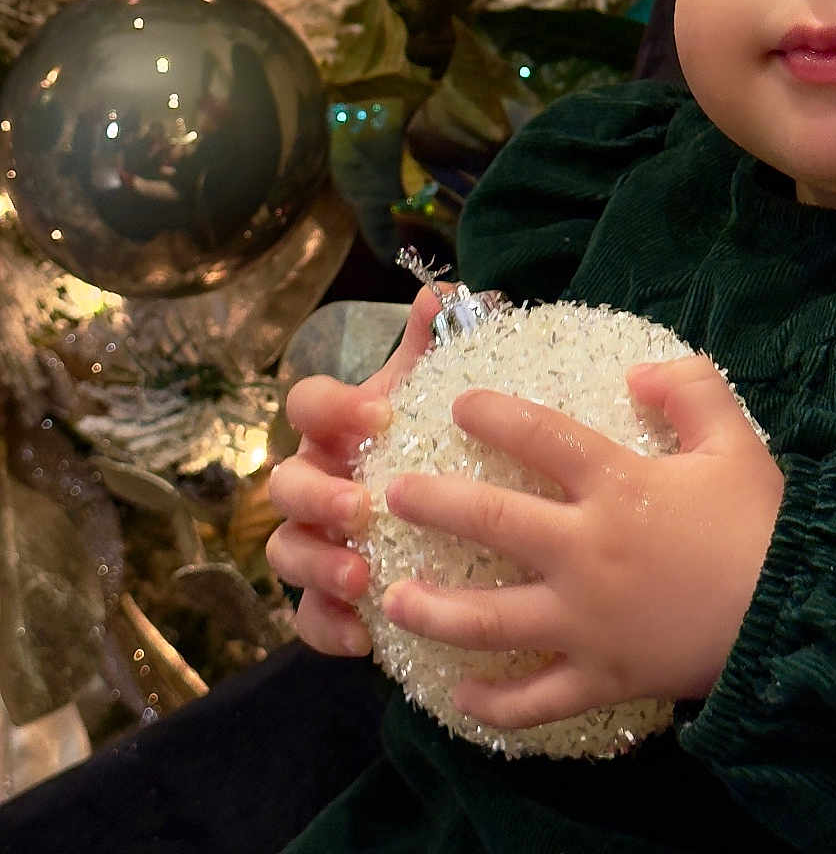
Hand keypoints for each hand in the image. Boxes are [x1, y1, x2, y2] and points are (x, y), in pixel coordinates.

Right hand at [265, 287, 440, 656]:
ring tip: (362, 578)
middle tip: (360, 506)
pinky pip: (307, 621)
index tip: (375, 417)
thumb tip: (437, 292)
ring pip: (285, 554)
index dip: (330, 409)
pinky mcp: (327, 600)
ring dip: (317, 566)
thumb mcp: (437, 392)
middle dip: (316, 495)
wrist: (458, 515)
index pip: (307, 404)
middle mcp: (314, 480)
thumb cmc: (434, 440)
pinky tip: (364, 637)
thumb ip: (435, 343)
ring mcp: (314, 541)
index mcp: (337, 428)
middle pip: (284, 485)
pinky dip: (329, 628)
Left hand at [380, 355, 783, 729]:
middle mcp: (585, 552)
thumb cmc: (762, 525)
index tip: (459, 406)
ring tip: (390, 599)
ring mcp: (586, 622)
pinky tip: (457, 697)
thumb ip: (690, 390)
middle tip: (391, 495)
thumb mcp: (735, 441)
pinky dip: (492, 704)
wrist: (792, 618)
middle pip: (492, 522)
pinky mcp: (600, 678)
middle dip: (434, 504)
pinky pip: (534, 701)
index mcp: (617, 487)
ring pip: (491, 619)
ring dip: (434, 609)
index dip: (496, 416)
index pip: (542, 437)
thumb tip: (638, 371)